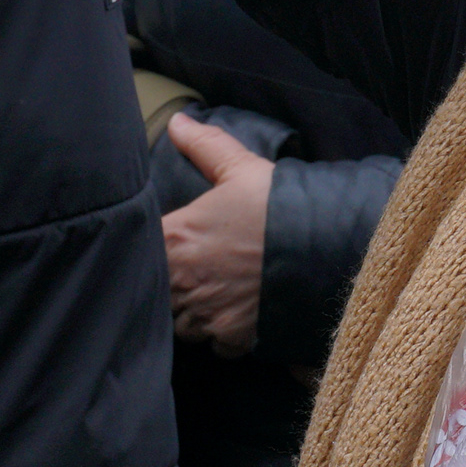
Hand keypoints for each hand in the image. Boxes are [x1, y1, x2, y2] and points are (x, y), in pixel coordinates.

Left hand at [161, 113, 273, 352]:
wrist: (328, 249)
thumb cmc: (280, 207)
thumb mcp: (243, 169)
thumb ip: (205, 146)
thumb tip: (178, 121)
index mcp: (175, 240)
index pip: (137, 252)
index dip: (148, 251)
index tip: (167, 246)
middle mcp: (182, 283)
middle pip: (156, 293)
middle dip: (171, 284)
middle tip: (196, 267)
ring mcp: (206, 314)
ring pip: (181, 323)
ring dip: (192, 310)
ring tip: (215, 291)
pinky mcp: (232, 337)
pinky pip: (214, 344)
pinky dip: (221, 333)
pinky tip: (237, 312)